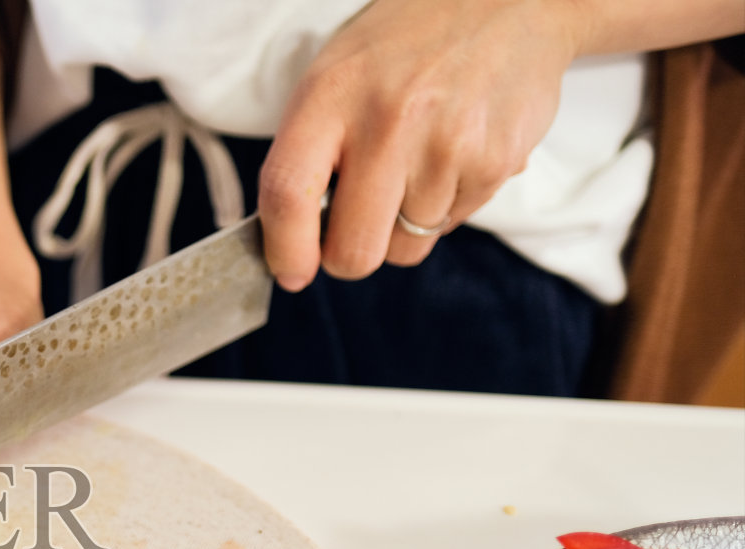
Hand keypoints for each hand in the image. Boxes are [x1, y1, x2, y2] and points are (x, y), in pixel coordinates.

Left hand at [258, 0, 583, 289]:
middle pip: (354, 251)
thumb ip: (308, 152)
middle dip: (350, 256)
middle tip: (356, 228)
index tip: (291, 272)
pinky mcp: (494, 164)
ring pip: (405, 248)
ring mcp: (445, 147)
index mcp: (331, 95)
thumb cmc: (407, 45)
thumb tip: (292, 238)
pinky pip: (451, 227)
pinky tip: (452, 154)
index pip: (287, 196)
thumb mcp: (336, 75)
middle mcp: (387, 123)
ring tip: (416, 164)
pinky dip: (446, 206)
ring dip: (403, 225)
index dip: (285, 250)